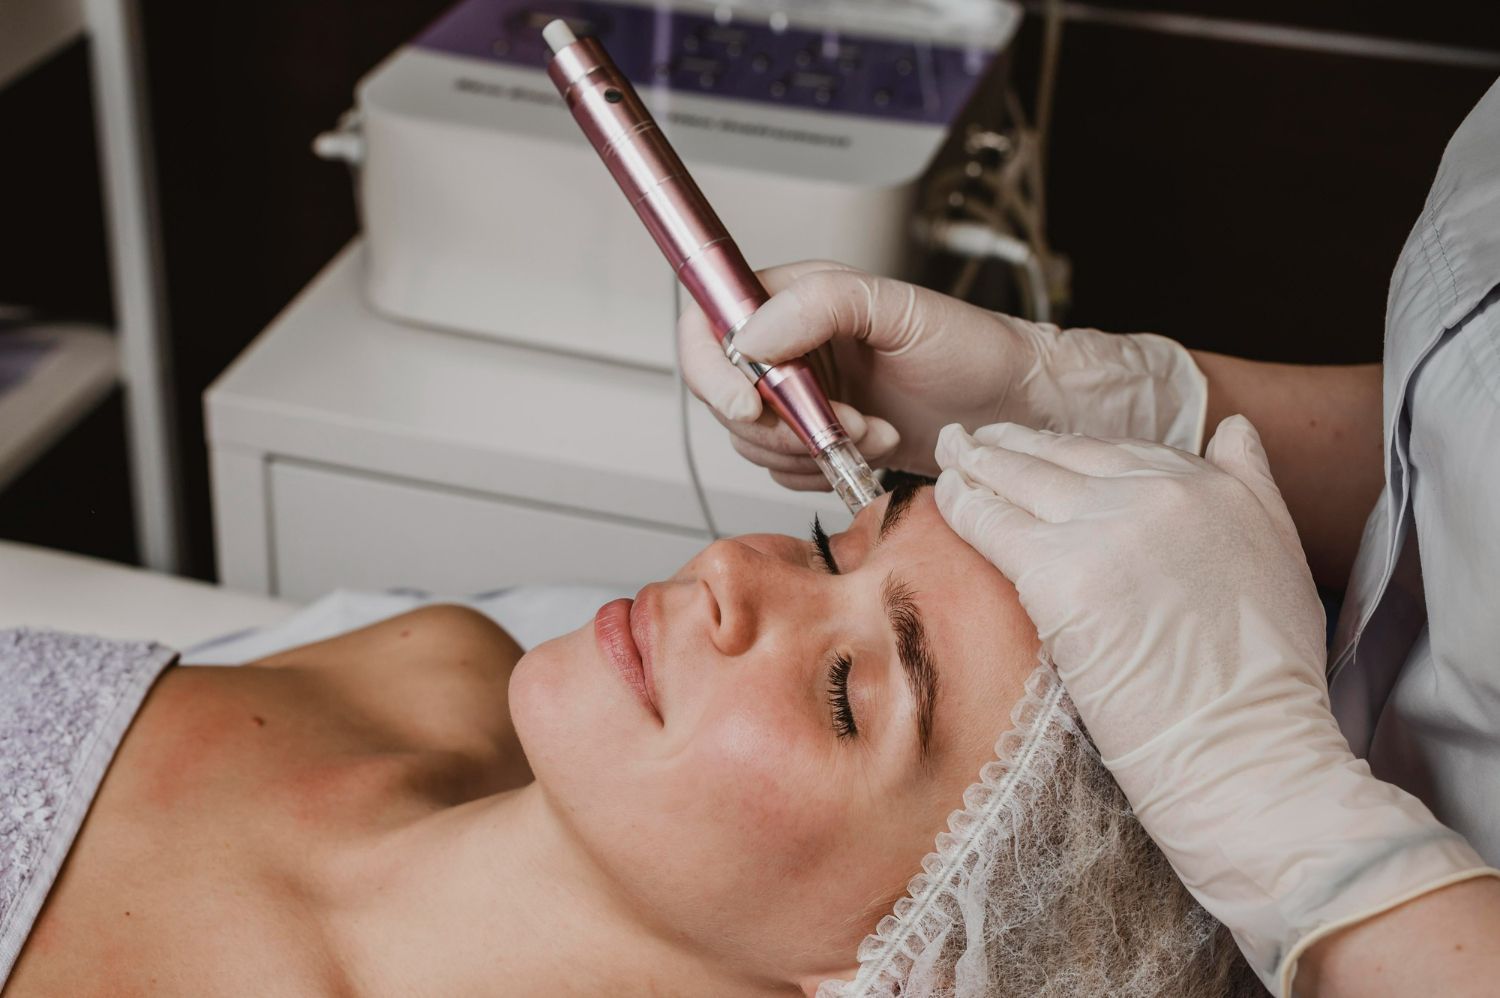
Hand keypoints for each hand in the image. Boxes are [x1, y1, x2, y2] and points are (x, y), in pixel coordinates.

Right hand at [677, 260, 1206, 489]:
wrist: (1011, 409)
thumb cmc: (971, 349)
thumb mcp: (901, 309)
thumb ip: (821, 304)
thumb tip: (752, 333)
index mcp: (793, 297)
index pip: (709, 323)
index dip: (713, 368)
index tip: (750, 402)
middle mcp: (788, 344)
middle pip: (724, 394)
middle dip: (781, 422)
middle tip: (844, 422)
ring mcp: (799, 395)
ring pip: (752, 440)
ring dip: (812, 449)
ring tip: (873, 430)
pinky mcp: (816, 439)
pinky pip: (783, 470)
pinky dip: (824, 469)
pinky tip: (873, 448)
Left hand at [934, 417, 1493, 994]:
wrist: (1245, 751)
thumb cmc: (1265, 683)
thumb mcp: (1282, 557)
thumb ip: (1252, 484)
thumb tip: (1233, 429)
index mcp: (1213, 486)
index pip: (1118, 452)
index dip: (1070, 452)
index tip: (1036, 450)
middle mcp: (1162, 492)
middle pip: (1065, 457)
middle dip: (1014, 447)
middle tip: (973, 442)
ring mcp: (1109, 528)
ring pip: (1023, 479)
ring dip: (978, 464)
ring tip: (949, 455)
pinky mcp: (1061, 572)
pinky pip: (993, 523)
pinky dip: (962, 505)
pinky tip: (942, 497)